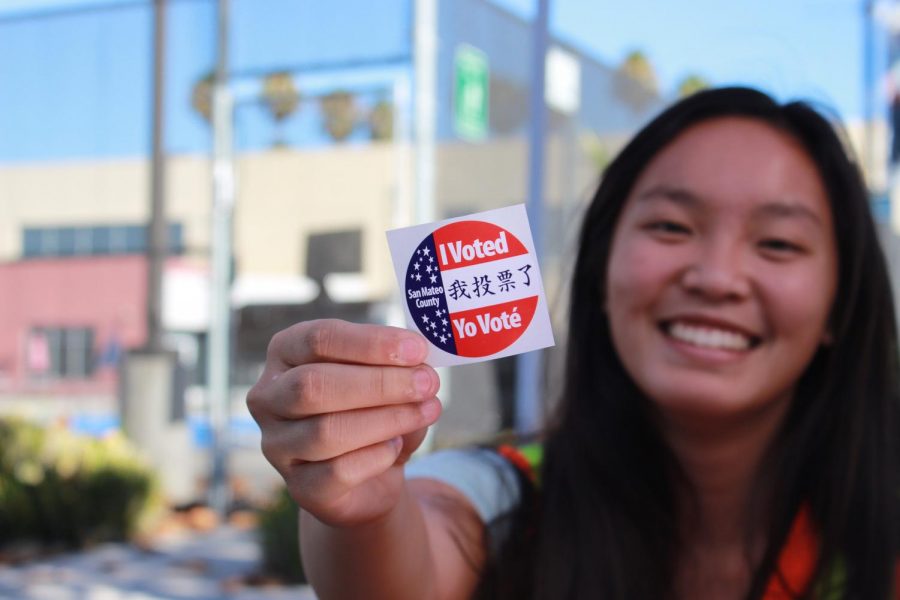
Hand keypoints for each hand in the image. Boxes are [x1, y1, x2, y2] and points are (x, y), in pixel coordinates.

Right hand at [247, 319, 441, 527]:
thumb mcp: (386, 378)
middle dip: (379, 382)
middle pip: (313, 384)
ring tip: (427, 410)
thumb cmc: (374, 410)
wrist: (369, 476)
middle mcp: (269, 397)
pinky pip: (337, 472)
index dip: (370, 342)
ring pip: (326, 430)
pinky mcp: (299, 487)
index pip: (318, 339)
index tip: (417, 349)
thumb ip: (400, 367)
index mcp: (286, 353)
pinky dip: (377, 456)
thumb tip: (422, 367)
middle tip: (427, 382)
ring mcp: (277, 446)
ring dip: (387, 419)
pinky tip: (397, 446)